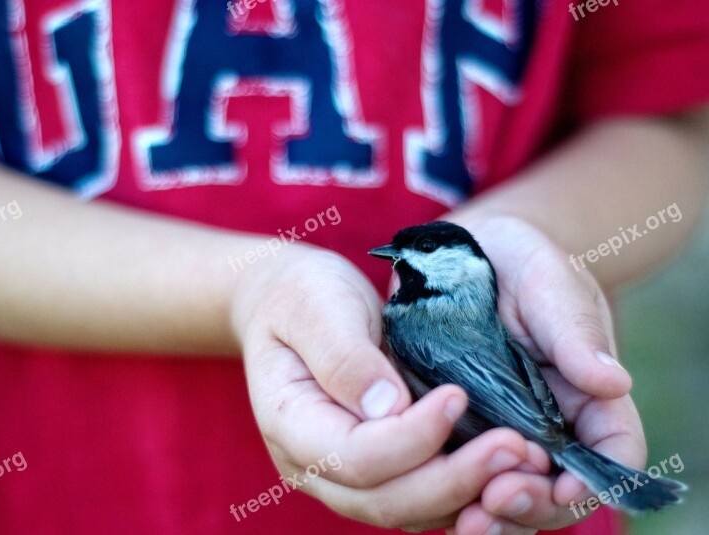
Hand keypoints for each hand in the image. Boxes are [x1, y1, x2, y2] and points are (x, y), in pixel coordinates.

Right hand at [231, 244, 546, 530]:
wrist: (290, 303)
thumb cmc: (299, 296)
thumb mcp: (314, 308)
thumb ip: (344, 357)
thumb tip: (389, 408)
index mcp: (290, 425)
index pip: (355, 457)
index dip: (412, 437)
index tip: (457, 397)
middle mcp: (315, 466)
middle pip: (387, 499)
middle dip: (456, 479)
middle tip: (515, 446)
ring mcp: (346, 476)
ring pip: (412, 510)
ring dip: (471, 493)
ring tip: (525, 461)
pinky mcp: (379, 469)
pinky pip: (425, 497)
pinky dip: (467, 489)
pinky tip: (506, 465)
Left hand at [440, 214, 644, 534]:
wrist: (463, 252)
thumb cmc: (517, 261)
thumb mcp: (548, 282)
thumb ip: (574, 329)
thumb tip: (613, 380)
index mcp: (589, 395)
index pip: (612, 455)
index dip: (593, 482)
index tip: (559, 487)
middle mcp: (549, 424)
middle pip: (556, 491)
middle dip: (530, 506)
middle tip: (493, 503)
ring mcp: (501, 430)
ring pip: (506, 494)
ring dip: (489, 514)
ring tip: (463, 518)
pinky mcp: (455, 428)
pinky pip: (458, 474)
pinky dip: (450, 494)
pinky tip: (425, 493)